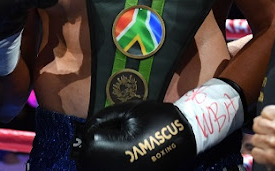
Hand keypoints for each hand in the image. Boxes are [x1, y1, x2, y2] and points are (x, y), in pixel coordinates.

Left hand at [72, 100, 195, 169]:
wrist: (187, 135)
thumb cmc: (158, 118)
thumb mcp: (128, 110)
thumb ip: (103, 117)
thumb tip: (89, 128)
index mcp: (108, 149)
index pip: (88, 139)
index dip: (96, 127)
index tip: (111, 123)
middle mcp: (111, 169)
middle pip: (87, 159)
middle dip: (95, 145)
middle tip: (111, 134)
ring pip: (96, 168)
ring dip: (100, 158)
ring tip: (117, 146)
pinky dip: (112, 165)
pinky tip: (122, 157)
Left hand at [251, 105, 274, 168]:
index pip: (265, 111)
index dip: (267, 116)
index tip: (269, 121)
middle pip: (257, 123)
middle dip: (262, 127)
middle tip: (268, 132)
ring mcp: (273, 143)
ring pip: (255, 138)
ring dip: (261, 141)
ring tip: (269, 143)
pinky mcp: (270, 157)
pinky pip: (255, 152)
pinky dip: (260, 153)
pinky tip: (267, 152)